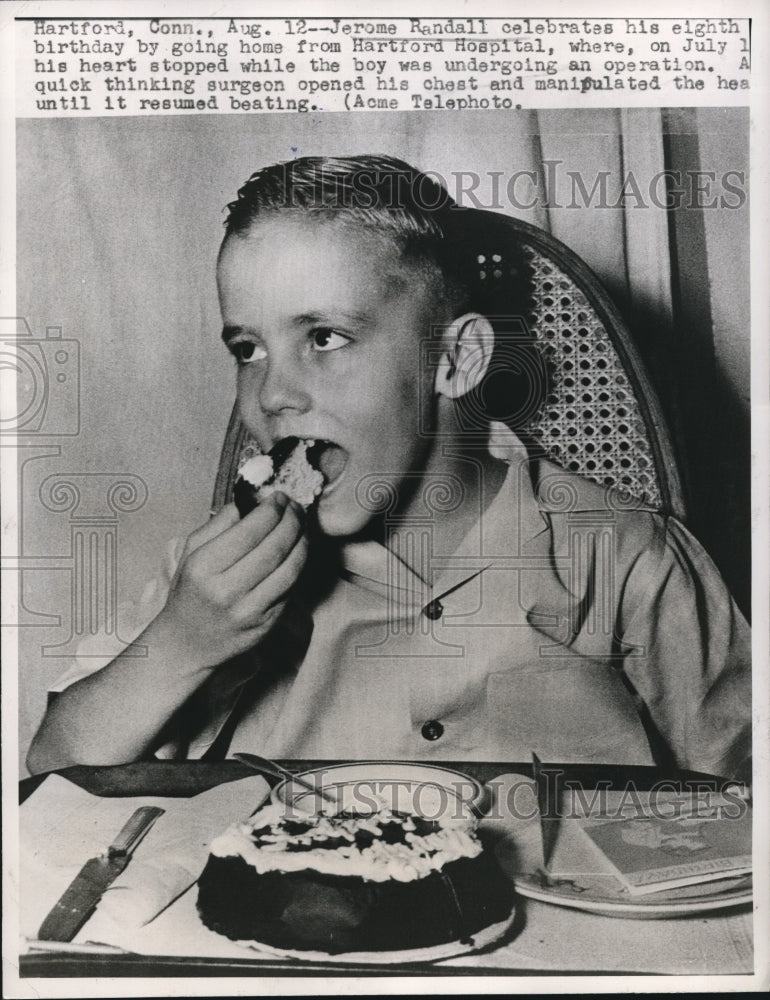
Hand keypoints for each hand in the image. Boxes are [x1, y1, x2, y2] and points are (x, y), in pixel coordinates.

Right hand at [156, 493, 307, 672]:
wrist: (187, 643)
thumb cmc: (190, 592)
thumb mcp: (190, 554)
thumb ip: (216, 525)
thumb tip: (244, 504)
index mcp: (205, 567)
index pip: (250, 531)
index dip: (271, 510)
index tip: (278, 497)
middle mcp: (227, 590)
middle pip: (274, 548)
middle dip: (292, 521)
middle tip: (296, 507)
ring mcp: (249, 610)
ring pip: (290, 569)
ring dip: (303, 542)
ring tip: (303, 526)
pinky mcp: (266, 624)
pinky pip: (291, 589)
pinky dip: (300, 565)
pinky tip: (299, 550)